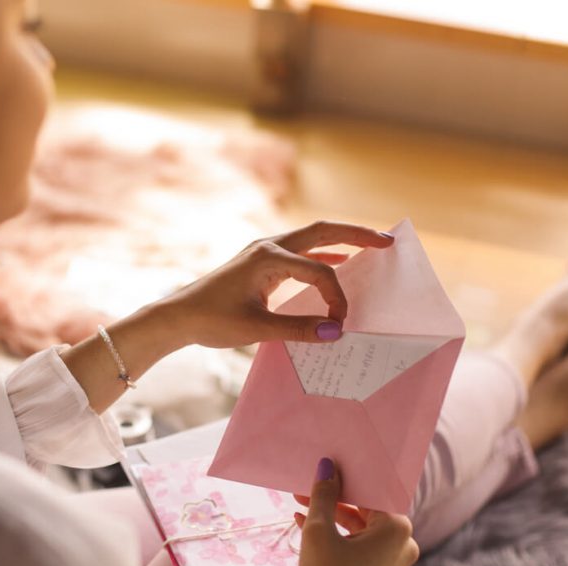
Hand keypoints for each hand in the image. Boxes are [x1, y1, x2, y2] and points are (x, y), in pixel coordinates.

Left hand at [158, 220, 393, 348]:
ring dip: (343, 240)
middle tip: (388, 241)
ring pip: (313, 238)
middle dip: (357, 235)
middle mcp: (269, 247)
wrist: (178, 316)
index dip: (336, 297)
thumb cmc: (211, 320)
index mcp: (268, 258)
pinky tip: (340, 260)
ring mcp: (265, 252)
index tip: (340, 323)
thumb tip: (336, 332)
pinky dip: (324, 254)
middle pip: (323, 231)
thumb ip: (298, 330)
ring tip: (374, 244)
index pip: (319, 271)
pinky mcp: (262, 262)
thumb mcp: (256, 329)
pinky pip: (301, 252)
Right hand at [293, 458, 418, 565]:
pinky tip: (307, 525)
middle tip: (307, 484)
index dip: (345, 476)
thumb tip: (327, 467)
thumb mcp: (319, 532)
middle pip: (366, 507)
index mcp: (397, 527)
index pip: (371, 489)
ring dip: (331, 515)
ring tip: (301, 504)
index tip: (324, 466)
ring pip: (360, 526)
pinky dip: (337, 535)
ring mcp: (393, 560)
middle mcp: (403, 542)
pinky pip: (360, 543)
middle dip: (334, 496)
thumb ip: (324, 496)